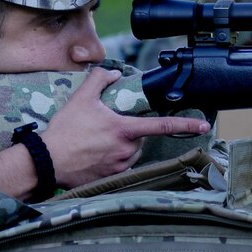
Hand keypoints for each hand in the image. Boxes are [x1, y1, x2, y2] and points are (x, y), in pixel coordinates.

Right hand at [40, 67, 211, 184]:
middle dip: (130, 132)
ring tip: (97, 142)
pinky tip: (95, 155)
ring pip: (131, 153)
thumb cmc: (65, 130)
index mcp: (124, 129)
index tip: (204, 125)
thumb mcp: (81, 98)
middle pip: (141, 139)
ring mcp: (120, 166)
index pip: (162, 126)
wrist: (47, 161)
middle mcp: (126, 150)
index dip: (186, 125)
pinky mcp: (111, 179)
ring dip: (122, 146)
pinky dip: (113, 160)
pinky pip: (121, 167)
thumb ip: (100, 79)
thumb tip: (114, 72)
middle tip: (107, 127)